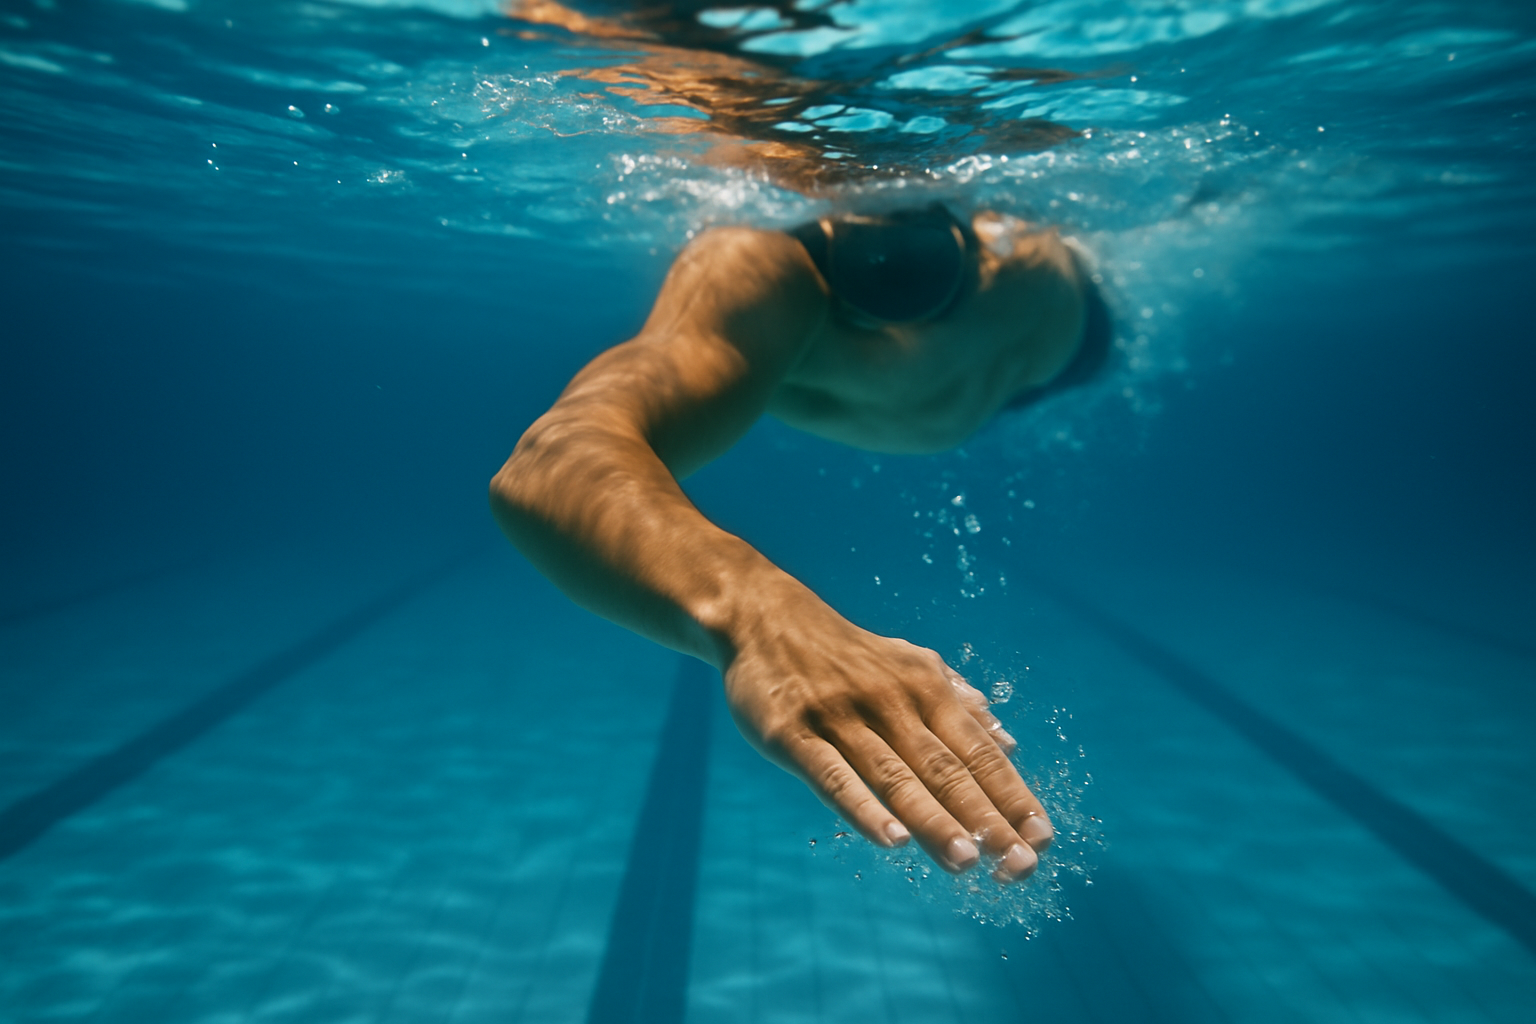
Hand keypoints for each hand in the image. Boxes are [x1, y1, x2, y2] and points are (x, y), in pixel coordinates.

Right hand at [722, 607, 1053, 882]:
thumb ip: (959, 704)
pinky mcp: (793, 732)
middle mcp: (890, 701)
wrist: (764, 617)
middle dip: (987, 819)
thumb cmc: (847, 654)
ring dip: (934, 820)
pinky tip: (890, 839)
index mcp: (924, 687)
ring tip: (966, 861)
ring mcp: (840, 717)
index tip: (1042, 837)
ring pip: (895, 776)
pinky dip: (863, 807)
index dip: (1013, 794)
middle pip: (946, 768)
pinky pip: (833, 775)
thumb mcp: (910, 664)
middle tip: (1019, 865)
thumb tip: (1010, 743)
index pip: (978, 750)